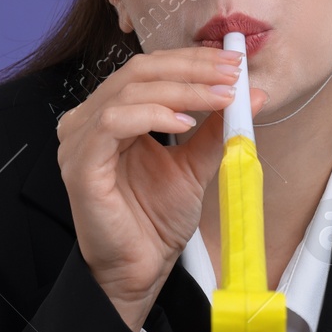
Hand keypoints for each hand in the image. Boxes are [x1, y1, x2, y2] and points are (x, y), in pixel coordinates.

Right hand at [55, 46, 267, 330]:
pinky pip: (113, 123)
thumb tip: (252, 94)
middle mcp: (89, 120)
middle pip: (139, 72)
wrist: (140, 269)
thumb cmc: (155, 221)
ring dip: (182, 90)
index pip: (150, 70)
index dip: (192, 62)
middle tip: (231, 73)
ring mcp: (79, 140)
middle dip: (191, 68)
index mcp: (111, 114)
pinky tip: (184, 124)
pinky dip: (152, 115)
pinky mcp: (80, 164)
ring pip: (129, 91)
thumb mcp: (195, 165)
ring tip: (219, 98)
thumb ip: (215, 128)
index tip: (234, 64)